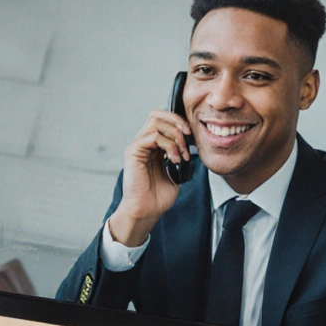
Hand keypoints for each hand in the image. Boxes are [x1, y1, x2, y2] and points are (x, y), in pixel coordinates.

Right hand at [108, 110, 191, 246]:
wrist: (146, 211)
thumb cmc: (158, 196)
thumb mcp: (175, 171)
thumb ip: (179, 155)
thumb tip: (191, 144)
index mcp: (152, 146)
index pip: (162, 119)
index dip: (178, 121)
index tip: (192, 135)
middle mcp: (143, 142)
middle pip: (158, 115)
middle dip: (177, 123)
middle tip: (189, 137)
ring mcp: (137, 146)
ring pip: (156, 123)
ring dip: (175, 136)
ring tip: (182, 154)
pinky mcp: (133, 152)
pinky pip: (153, 136)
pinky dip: (169, 145)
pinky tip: (175, 159)